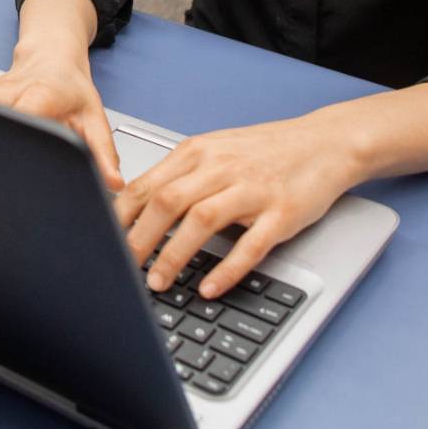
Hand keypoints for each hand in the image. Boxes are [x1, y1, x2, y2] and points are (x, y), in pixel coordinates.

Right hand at [0, 38, 123, 191]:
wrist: (50, 59)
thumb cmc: (71, 89)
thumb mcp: (94, 120)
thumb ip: (103, 154)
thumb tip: (112, 183)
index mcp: (39, 96)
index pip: (23, 123)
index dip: (23, 147)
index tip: (27, 167)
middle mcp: (8, 92)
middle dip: (3, 156)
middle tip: (16, 171)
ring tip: (3, 156)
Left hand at [119, 114, 358, 299]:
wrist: (325, 142)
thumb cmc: (266, 151)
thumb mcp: (215, 152)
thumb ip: (179, 175)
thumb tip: (137, 205)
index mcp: (198, 153)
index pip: (147, 185)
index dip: (121, 216)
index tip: (102, 240)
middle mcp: (221, 168)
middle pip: (167, 202)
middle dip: (139, 239)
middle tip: (121, 267)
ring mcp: (252, 190)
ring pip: (202, 221)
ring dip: (174, 254)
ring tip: (158, 281)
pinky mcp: (281, 213)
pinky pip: (250, 245)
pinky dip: (227, 268)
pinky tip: (209, 286)